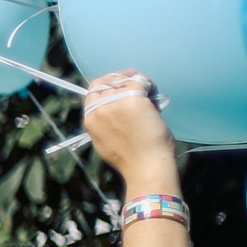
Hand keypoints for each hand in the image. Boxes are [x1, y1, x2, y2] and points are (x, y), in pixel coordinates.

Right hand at [81, 71, 177, 192]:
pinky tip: (155, 97)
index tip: (122, 81)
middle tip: (142, 88)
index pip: (93, 90)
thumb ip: (104, 122)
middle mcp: (100, 108)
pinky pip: (141, 81)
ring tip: (151, 101)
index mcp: (90, 119)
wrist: (145, 166)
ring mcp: (115, 102)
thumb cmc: (131, 158)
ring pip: (127, 81)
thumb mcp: (105, 140)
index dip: (108, 82)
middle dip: (125, 82)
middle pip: (110, 82)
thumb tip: (114, 105)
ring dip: (140, 85)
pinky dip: (150, 85)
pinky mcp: (133, 98)